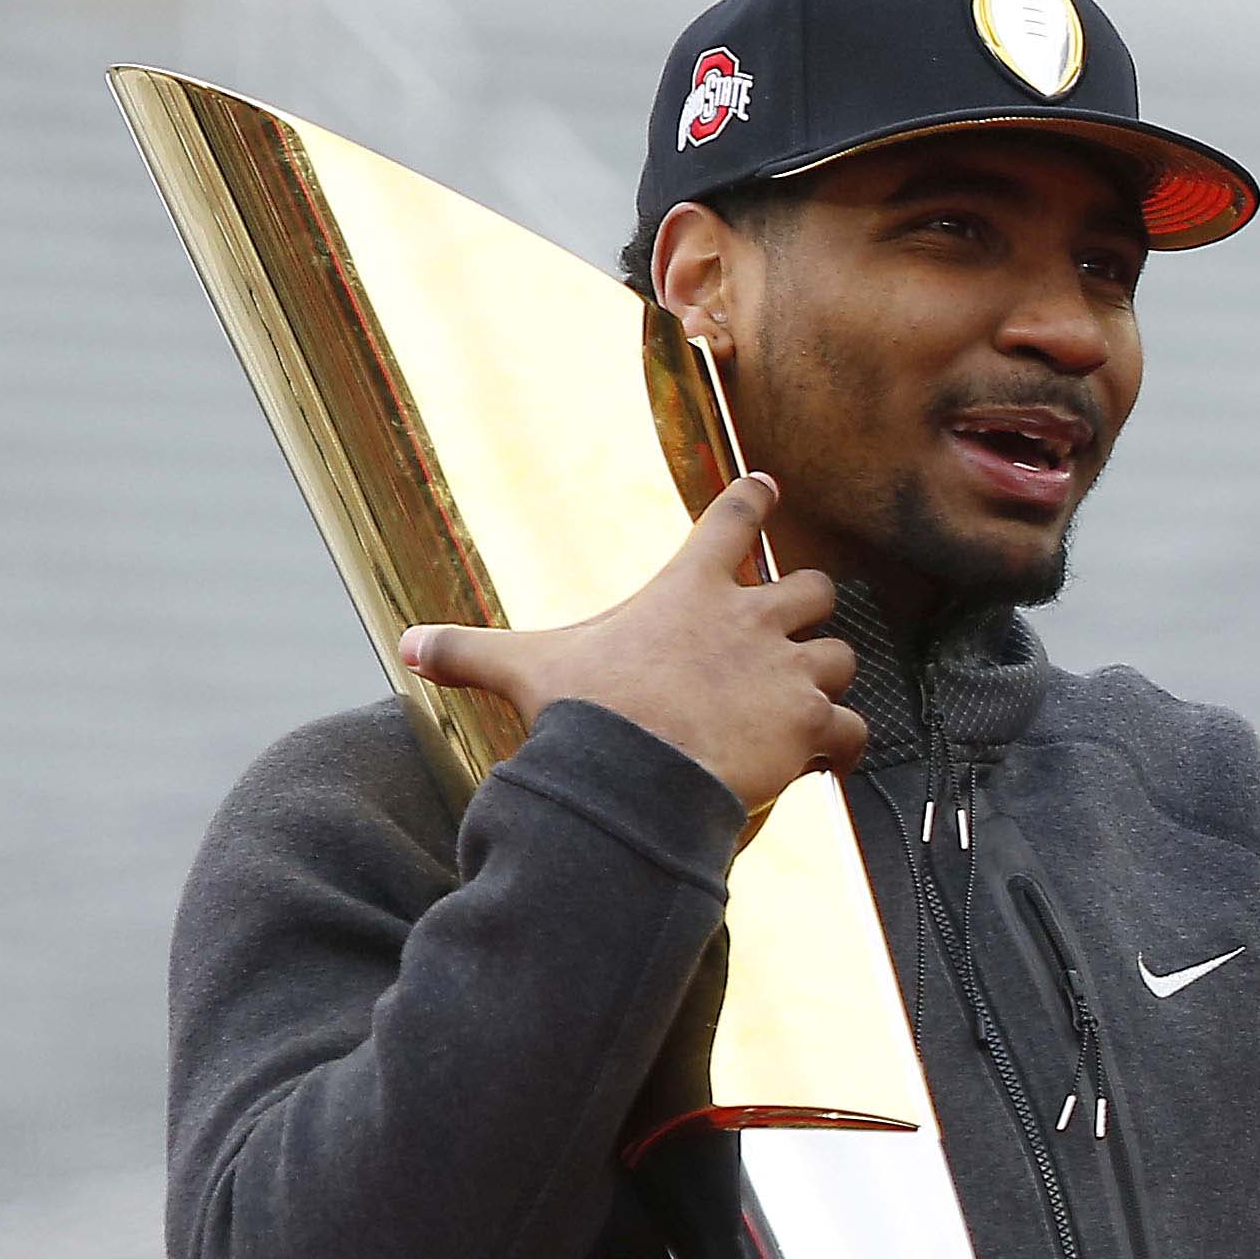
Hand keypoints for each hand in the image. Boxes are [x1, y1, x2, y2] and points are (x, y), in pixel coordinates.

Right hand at [399, 476, 864, 820]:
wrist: (633, 770)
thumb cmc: (585, 711)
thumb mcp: (523, 668)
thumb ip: (469, 651)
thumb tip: (406, 646)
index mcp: (689, 589)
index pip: (731, 519)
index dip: (751, 501)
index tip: (767, 488)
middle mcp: (750, 619)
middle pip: (813, 587)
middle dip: (807, 607)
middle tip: (791, 630)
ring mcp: (787, 669)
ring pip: (839, 658)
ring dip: (824, 680)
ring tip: (802, 706)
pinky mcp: (810, 721)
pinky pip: (853, 727)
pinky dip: (847, 744)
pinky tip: (833, 761)